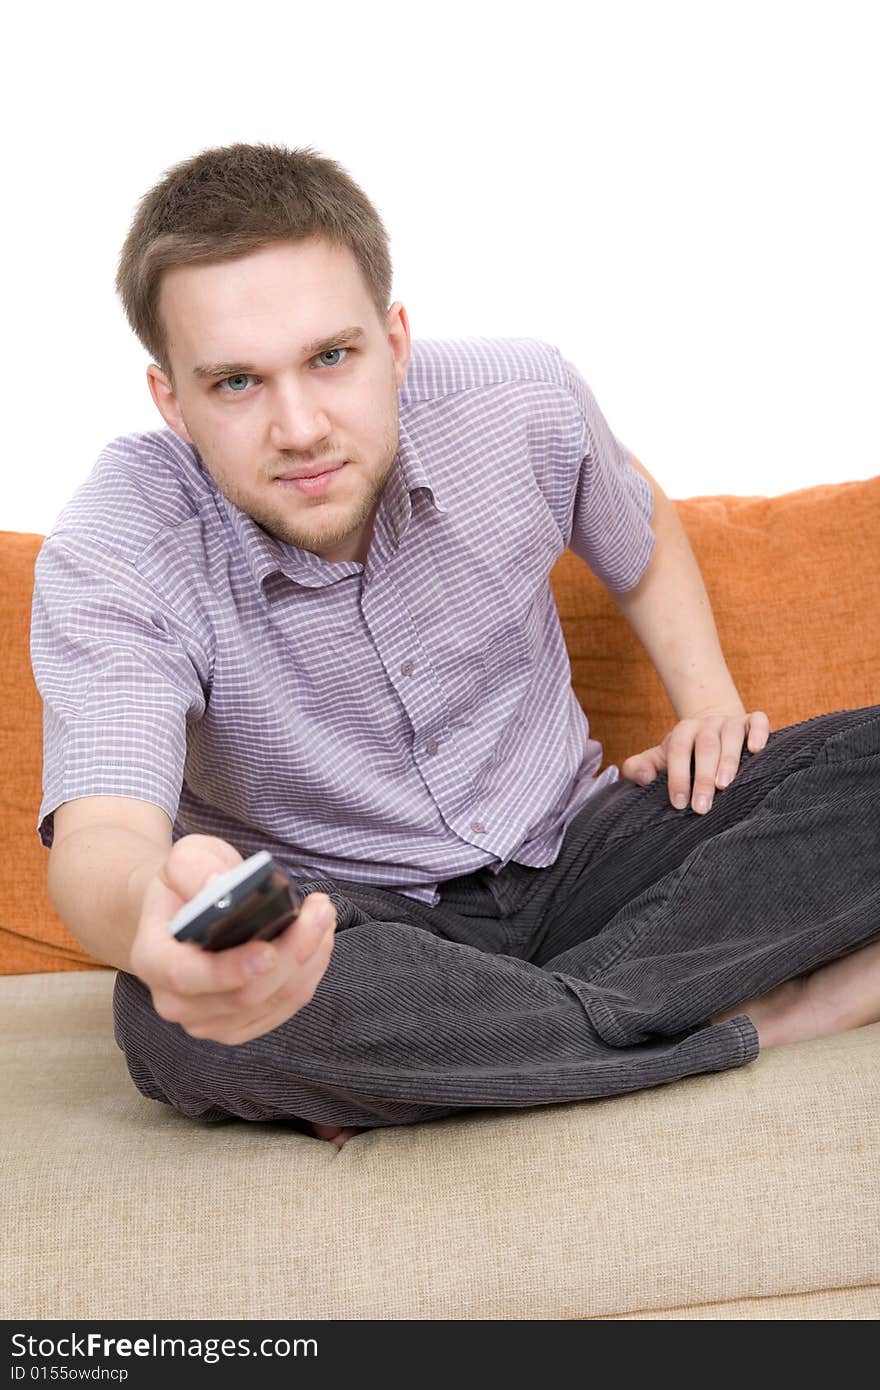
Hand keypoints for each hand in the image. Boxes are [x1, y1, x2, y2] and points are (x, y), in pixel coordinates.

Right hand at [129, 834, 336, 1044]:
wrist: (185, 912)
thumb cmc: (187, 885)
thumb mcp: (184, 858)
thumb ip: (194, 867)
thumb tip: (219, 884)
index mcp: (152, 959)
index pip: (186, 977)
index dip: (229, 970)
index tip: (269, 951)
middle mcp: (175, 1001)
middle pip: (243, 995)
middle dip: (292, 952)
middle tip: (320, 910)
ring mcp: (208, 1021)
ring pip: (273, 1001)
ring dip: (309, 960)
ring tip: (322, 917)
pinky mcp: (239, 1026)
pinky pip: (286, 1006)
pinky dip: (310, 973)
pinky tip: (317, 941)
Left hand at [620, 708, 770, 813]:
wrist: (714, 727)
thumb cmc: (687, 753)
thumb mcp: (661, 758)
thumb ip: (641, 767)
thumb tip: (642, 776)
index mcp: (684, 731)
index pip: (678, 751)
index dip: (677, 777)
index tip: (679, 803)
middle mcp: (708, 724)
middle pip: (705, 746)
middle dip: (703, 778)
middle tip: (702, 807)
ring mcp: (732, 721)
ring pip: (731, 736)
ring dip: (728, 760)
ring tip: (725, 785)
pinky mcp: (753, 721)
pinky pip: (758, 721)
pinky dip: (759, 733)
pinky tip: (757, 750)